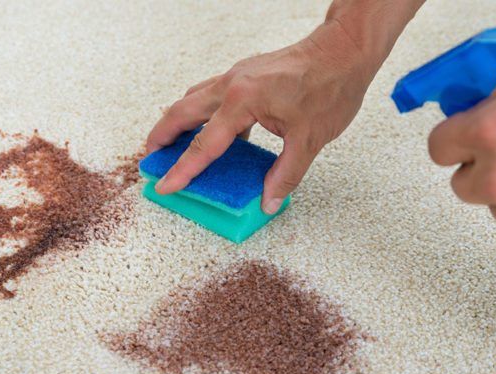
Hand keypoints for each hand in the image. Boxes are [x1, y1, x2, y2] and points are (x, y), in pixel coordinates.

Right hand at [145, 22, 376, 213]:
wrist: (344, 50)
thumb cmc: (331, 86)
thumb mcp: (310, 139)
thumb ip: (285, 174)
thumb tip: (269, 201)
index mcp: (243, 100)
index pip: (203, 144)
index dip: (182, 170)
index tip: (164, 186)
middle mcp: (232, 84)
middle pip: (182, 112)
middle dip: (161, 137)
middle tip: (150, 160)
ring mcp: (237, 76)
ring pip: (194, 99)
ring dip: (177, 121)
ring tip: (169, 144)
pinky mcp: (246, 74)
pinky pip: (212, 94)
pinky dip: (202, 113)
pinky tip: (212, 131)